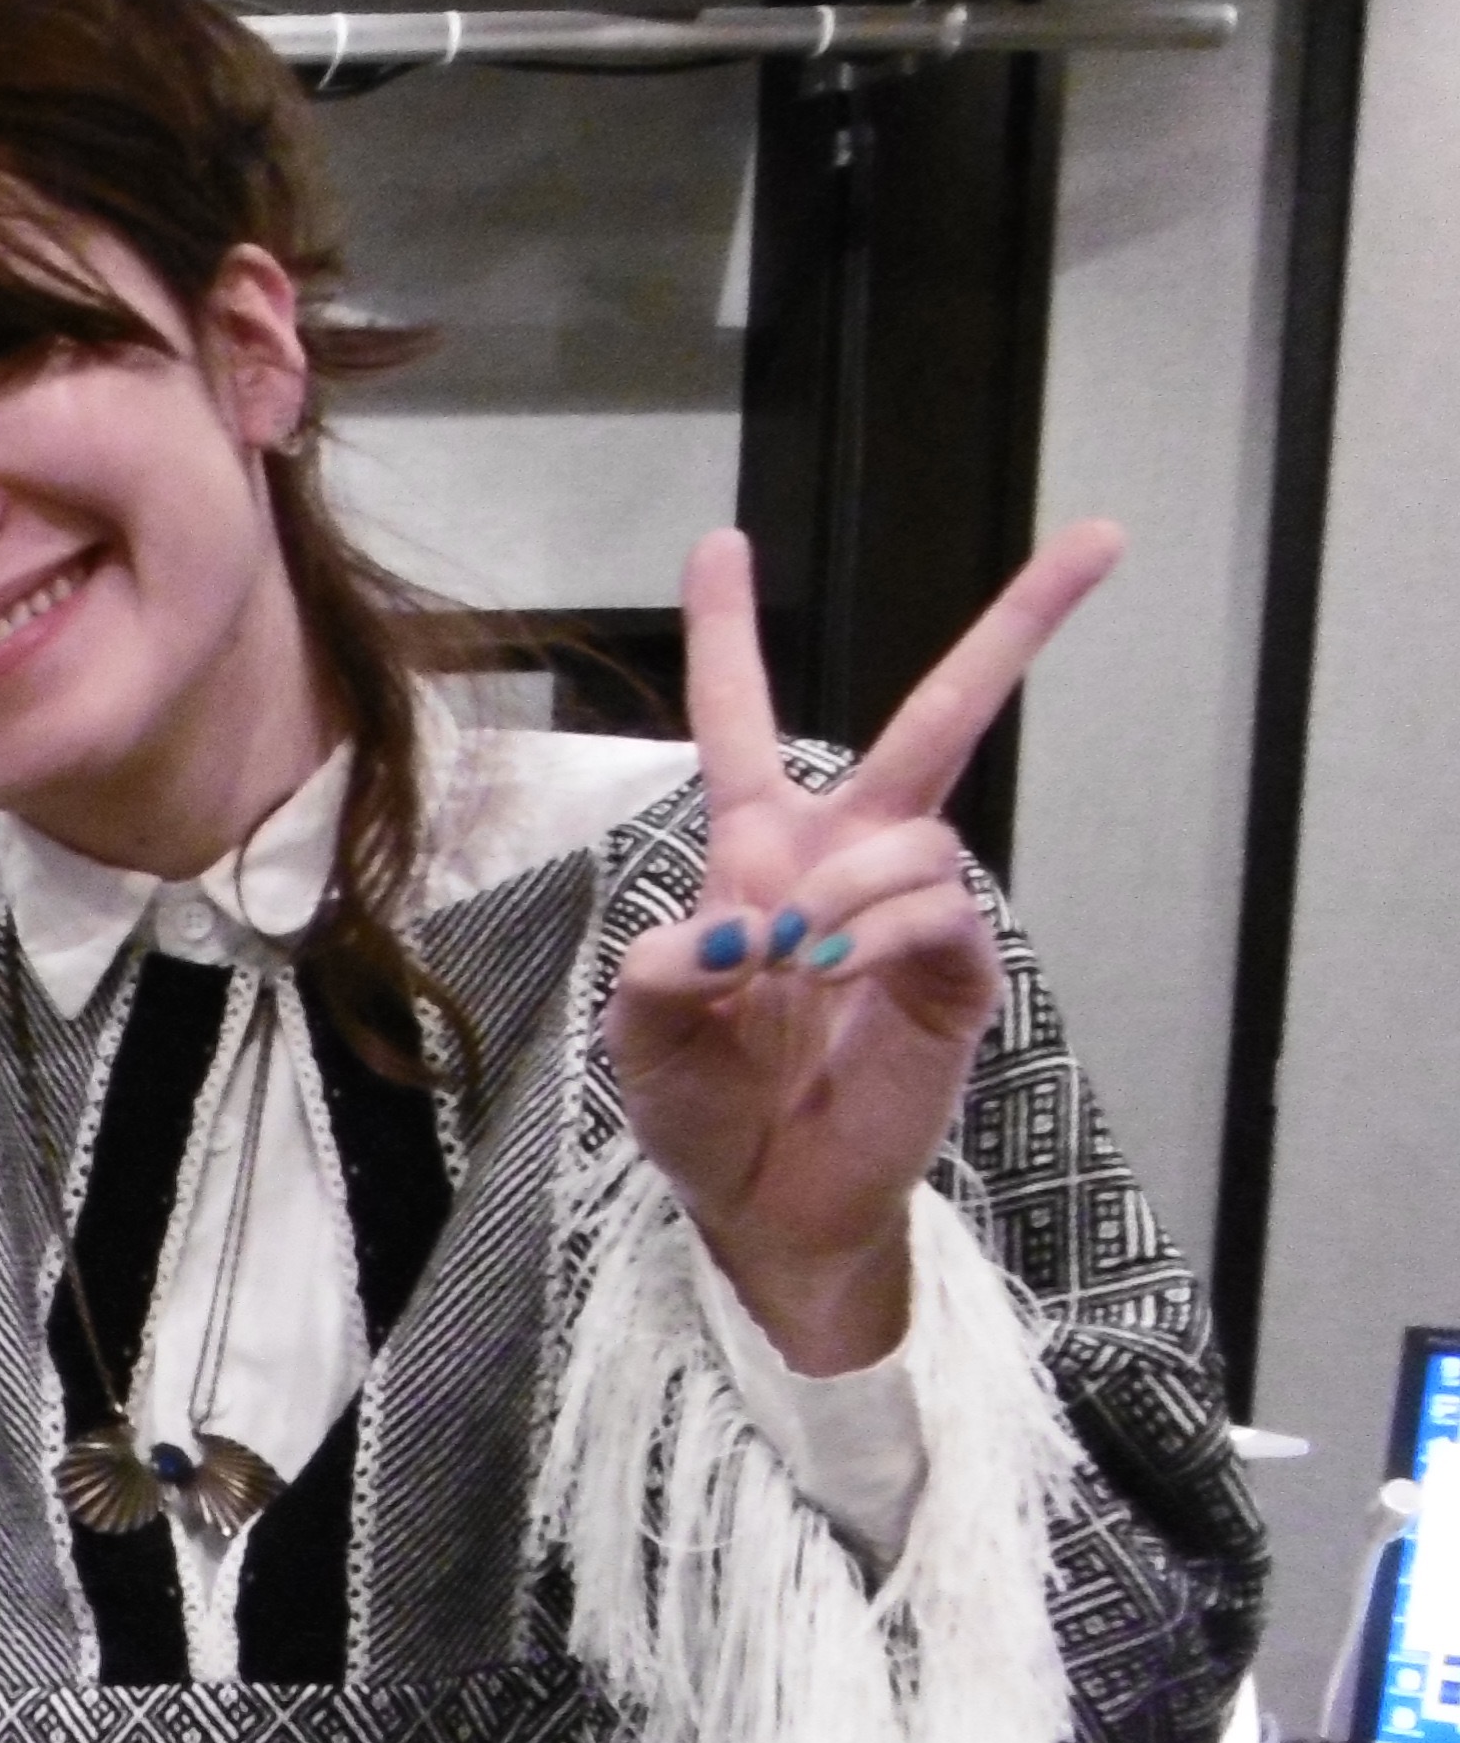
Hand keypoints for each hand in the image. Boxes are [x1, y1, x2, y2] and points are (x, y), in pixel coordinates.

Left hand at [602, 520, 1118, 1373]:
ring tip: (795, 960)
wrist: (762, 1203)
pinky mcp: (956, 976)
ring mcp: (909, 914)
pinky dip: (882, 930)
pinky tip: (834, 967)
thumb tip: (731, 932)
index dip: (729, 636)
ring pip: (917, 834)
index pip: (742, 724)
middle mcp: (843, 863)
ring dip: (847, 887)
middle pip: (937, 720)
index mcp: (756, 855)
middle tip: (1101, 539)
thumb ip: (657, 971)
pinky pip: (940, 910)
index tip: (720, 541)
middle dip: (1016, 629)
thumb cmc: (702, 1110)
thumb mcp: (640, 1037)